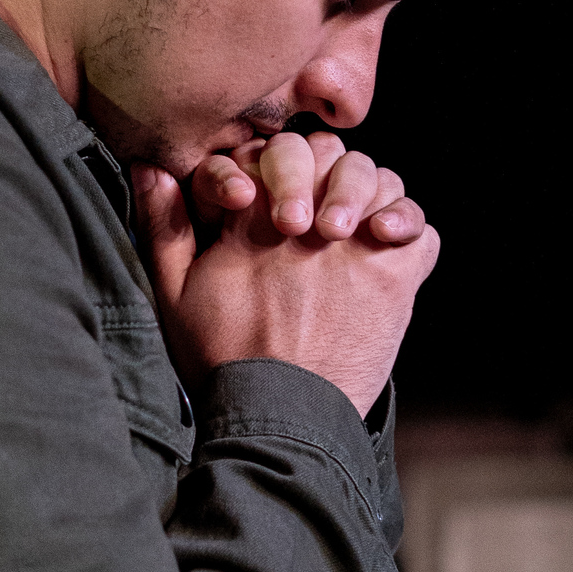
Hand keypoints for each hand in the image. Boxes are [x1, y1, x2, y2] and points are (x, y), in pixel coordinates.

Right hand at [133, 142, 438, 418]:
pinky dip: (409, 229)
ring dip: (367, 193)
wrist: (279, 422)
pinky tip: (385, 242)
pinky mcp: (394, 281)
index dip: (273, 163)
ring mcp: (359, 249)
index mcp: (256, 218)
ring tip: (348, 224)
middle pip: (331, 154)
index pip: (276, 149)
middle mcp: (312, 222)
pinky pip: (421, 231)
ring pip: (381, 181)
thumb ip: (164, 226)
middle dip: (322, 169)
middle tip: (309, 214)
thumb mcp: (173, 294)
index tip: (263, 199)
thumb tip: (151, 168)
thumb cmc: (223, 361)